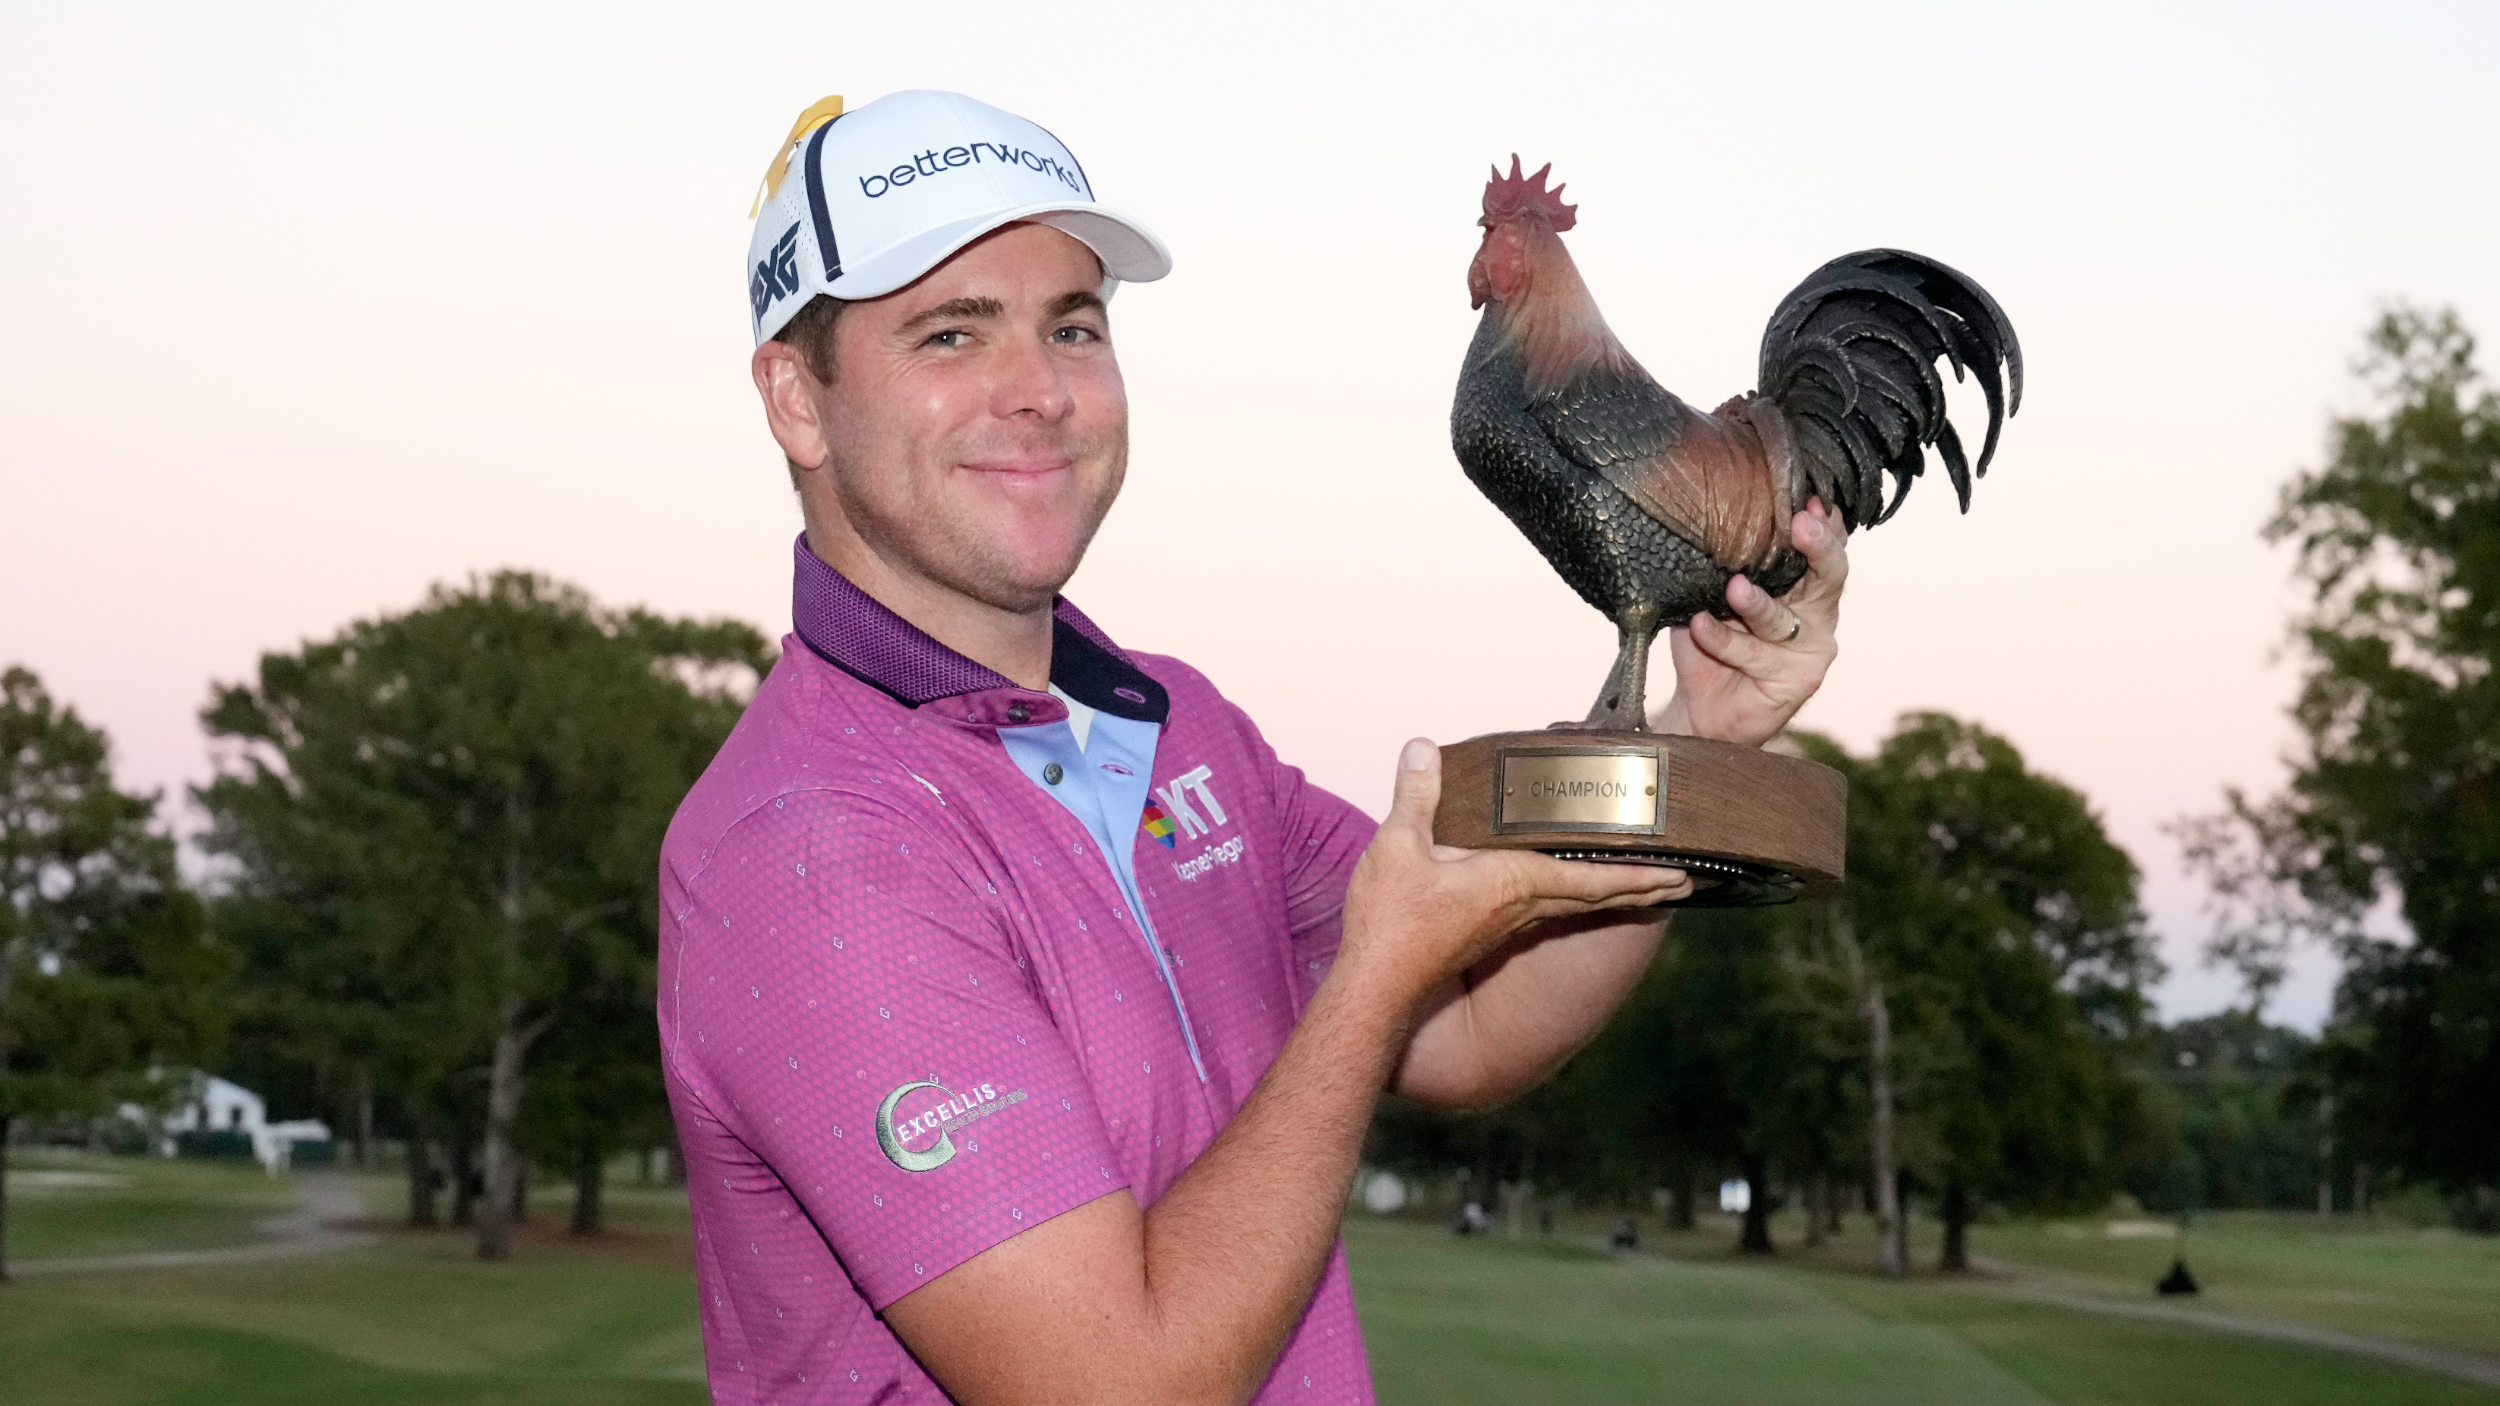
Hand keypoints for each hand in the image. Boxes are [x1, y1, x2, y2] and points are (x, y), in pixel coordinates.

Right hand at [1338, 739, 1690, 1014]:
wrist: (1375, 987)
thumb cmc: (1392, 925)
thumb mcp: (1398, 847)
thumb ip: (1417, 794)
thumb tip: (1424, 748)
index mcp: (1514, 883)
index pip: (1594, 876)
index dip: (1642, 872)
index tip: (1682, 870)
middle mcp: (1521, 906)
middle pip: (1598, 895)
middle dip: (1644, 886)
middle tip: (1685, 880)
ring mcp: (1507, 925)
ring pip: (1575, 905)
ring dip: (1615, 894)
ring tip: (1646, 885)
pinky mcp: (1488, 935)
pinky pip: (1547, 911)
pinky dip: (1576, 898)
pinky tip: (1568, 893)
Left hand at [1651, 497, 1847, 746]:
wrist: (1702, 708)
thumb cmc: (1710, 641)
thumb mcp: (1713, 593)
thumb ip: (1724, 563)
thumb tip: (1709, 518)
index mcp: (1803, 583)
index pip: (1824, 547)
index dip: (1823, 522)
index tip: (1809, 497)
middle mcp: (1816, 611)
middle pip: (1830, 574)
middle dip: (1818, 546)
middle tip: (1800, 523)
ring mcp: (1812, 647)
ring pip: (1783, 619)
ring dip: (1756, 603)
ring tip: (1733, 588)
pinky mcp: (1800, 680)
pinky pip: (1756, 654)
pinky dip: (1724, 639)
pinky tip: (1699, 625)